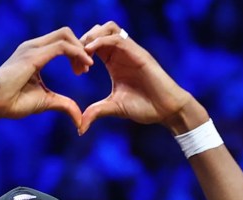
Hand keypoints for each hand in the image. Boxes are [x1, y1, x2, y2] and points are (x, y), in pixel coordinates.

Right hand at [0, 27, 91, 126]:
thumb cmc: (13, 103)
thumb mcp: (46, 101)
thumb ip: (64, 105)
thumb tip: (80, 119)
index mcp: (34, 53)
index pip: (61, 41)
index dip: (76, 52)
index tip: (83, 70)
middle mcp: (33, 46)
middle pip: (65, 33)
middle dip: (81, 48)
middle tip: (86, 69)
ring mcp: (31, 48)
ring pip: (65, 35)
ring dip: (80, 50)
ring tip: (85, 69)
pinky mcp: (32, 56)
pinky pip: (61, 47)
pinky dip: (76, 53)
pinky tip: (82, 67)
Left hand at [78, 22, 203, 134]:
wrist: (166, 110)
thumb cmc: (144, 107)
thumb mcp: (114, 108)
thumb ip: (96, 112)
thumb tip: (79, 127)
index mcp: (113, 62)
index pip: (93, 44)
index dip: (80, 53)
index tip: (76, 71)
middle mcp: (121, 53)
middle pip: (98, 31)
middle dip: (83, 41)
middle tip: (77, 61)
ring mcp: (130, 52)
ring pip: (108, 28)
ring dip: (92, 37)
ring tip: (84, 54)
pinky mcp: (138, 54)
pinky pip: (117, 38)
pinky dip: (101, 41)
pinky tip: (91, 54)